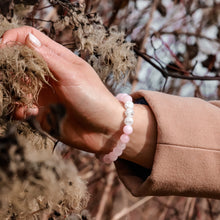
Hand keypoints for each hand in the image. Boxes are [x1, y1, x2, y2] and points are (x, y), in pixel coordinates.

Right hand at [1, 26, 123, 153]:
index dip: (14, 39)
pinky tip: (30, 114)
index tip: (2, 49)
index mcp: (58, 58)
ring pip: (16, 85)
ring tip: (28, 104)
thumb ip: (48, 58)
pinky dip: (19, 109)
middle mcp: (49, 73)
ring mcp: (45, 92)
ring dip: (15, 93)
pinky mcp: (42, 110)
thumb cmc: (94, 98)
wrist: (102, 129)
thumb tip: (26, 38)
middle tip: (15, 83)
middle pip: (19, 62)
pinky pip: (21, 106)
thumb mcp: (72, 74)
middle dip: (10, 71)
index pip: (31, 39)